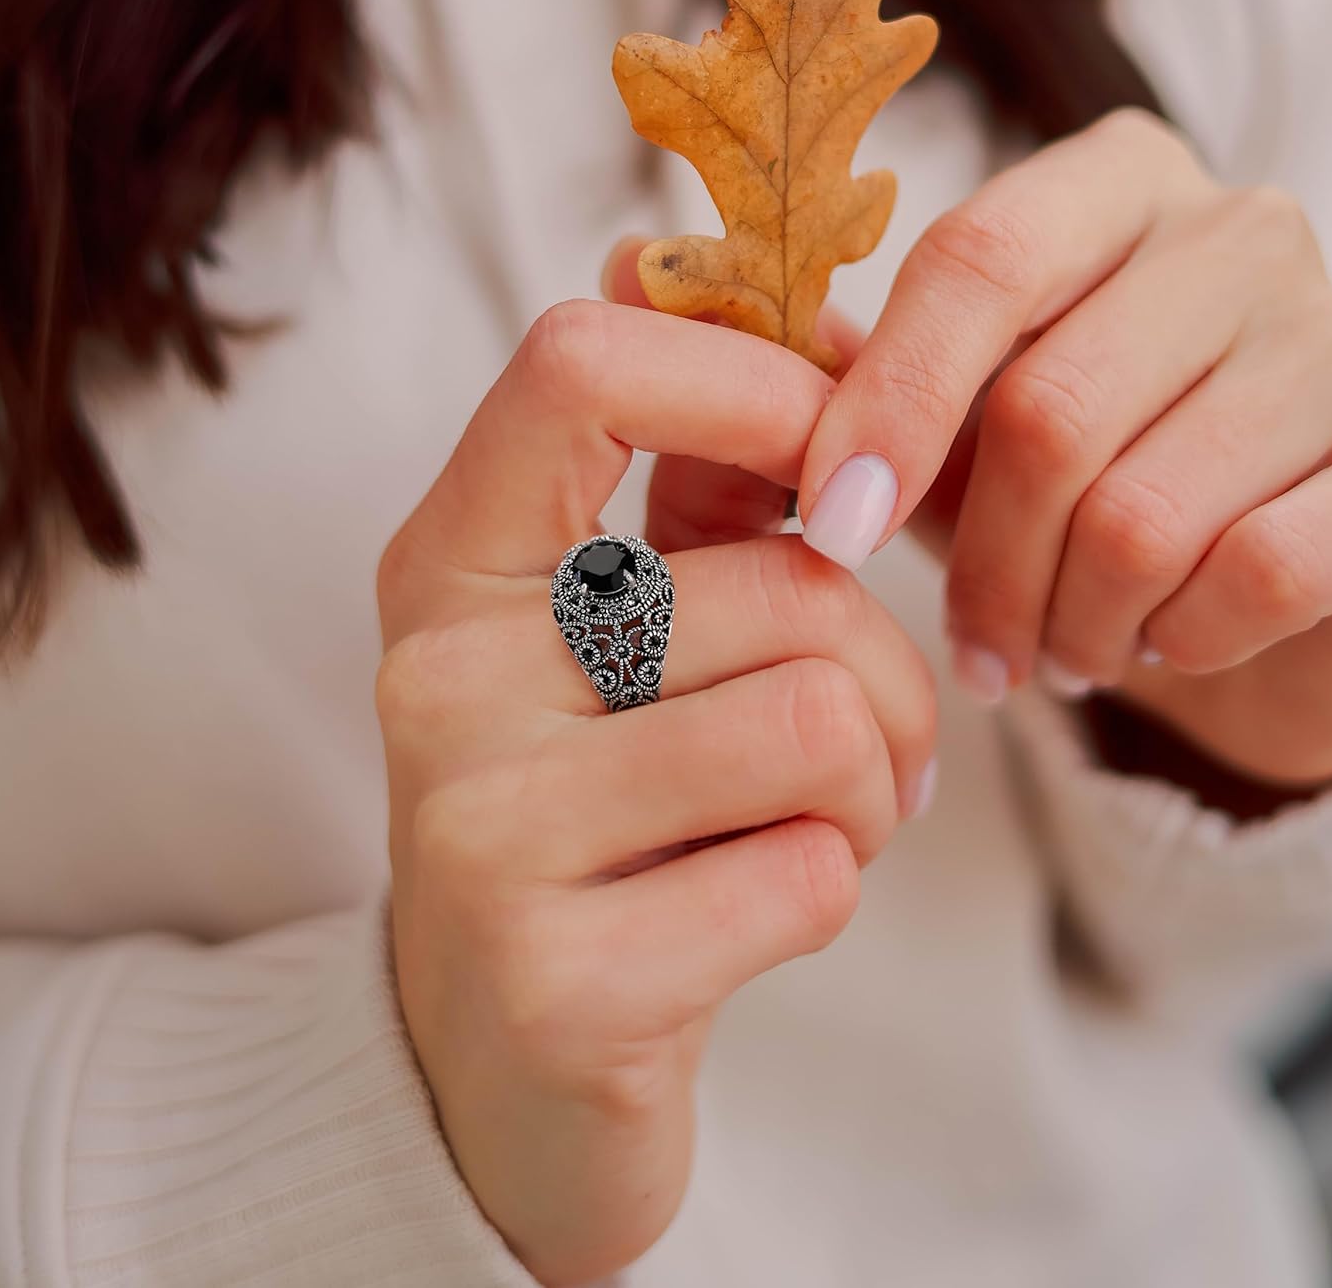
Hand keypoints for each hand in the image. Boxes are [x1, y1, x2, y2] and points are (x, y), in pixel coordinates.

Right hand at [376, 301, 934, 1285]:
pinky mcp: (559, 983)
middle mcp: (441, 679)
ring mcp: (482, 835)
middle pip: (785, 582)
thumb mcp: (606, 638)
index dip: (753, 380)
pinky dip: (834, 889)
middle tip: (871, 743)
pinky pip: (811, 874)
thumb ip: (661, 473)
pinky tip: (760, 913)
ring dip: (872, 787)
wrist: (497, 1077)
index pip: (581, 364)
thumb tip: (656, 254)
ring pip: (821, 719)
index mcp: (451, 565)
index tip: (835, 459)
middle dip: (890, 671)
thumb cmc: (593, 817)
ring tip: (822, 825)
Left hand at [796, 107, 1331, 784]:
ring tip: (1063, 652)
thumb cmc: (1075, 498)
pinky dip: (1183, 638)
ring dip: (1073, 621)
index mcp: (1115, 187)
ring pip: (1145, 513)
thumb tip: (676, 297)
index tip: (831, 525)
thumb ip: (845, 368)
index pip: (976, 261)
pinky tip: (1168, 643)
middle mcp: (1246, 234)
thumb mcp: (945, 430)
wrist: (1254, 612)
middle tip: (976, 649)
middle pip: (1050, 409)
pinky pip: (1261, 573)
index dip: (886, 406)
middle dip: (984, 567)